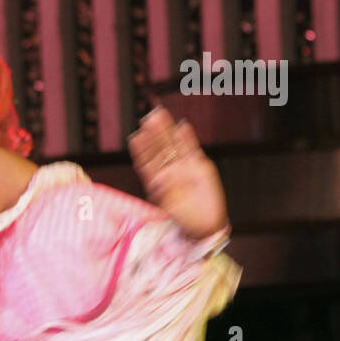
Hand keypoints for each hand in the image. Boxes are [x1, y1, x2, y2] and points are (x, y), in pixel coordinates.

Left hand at [128, 106, 228, 239]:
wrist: (204, 225)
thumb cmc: (183, 219)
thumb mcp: (168, 207)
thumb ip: (163, 191)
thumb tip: (157, 179)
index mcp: (156, 180)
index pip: (147, 161)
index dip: (142, 149)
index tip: (135, 137)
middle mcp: (168, 170)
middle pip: (160, 148)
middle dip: (154, 133)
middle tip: (148, 117)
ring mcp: (184, 167)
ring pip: (174, 145)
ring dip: (168, 130)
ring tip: (161, 114)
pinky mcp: (199, 167)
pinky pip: (192, 150)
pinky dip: (187, 139)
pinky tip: (182, 126)